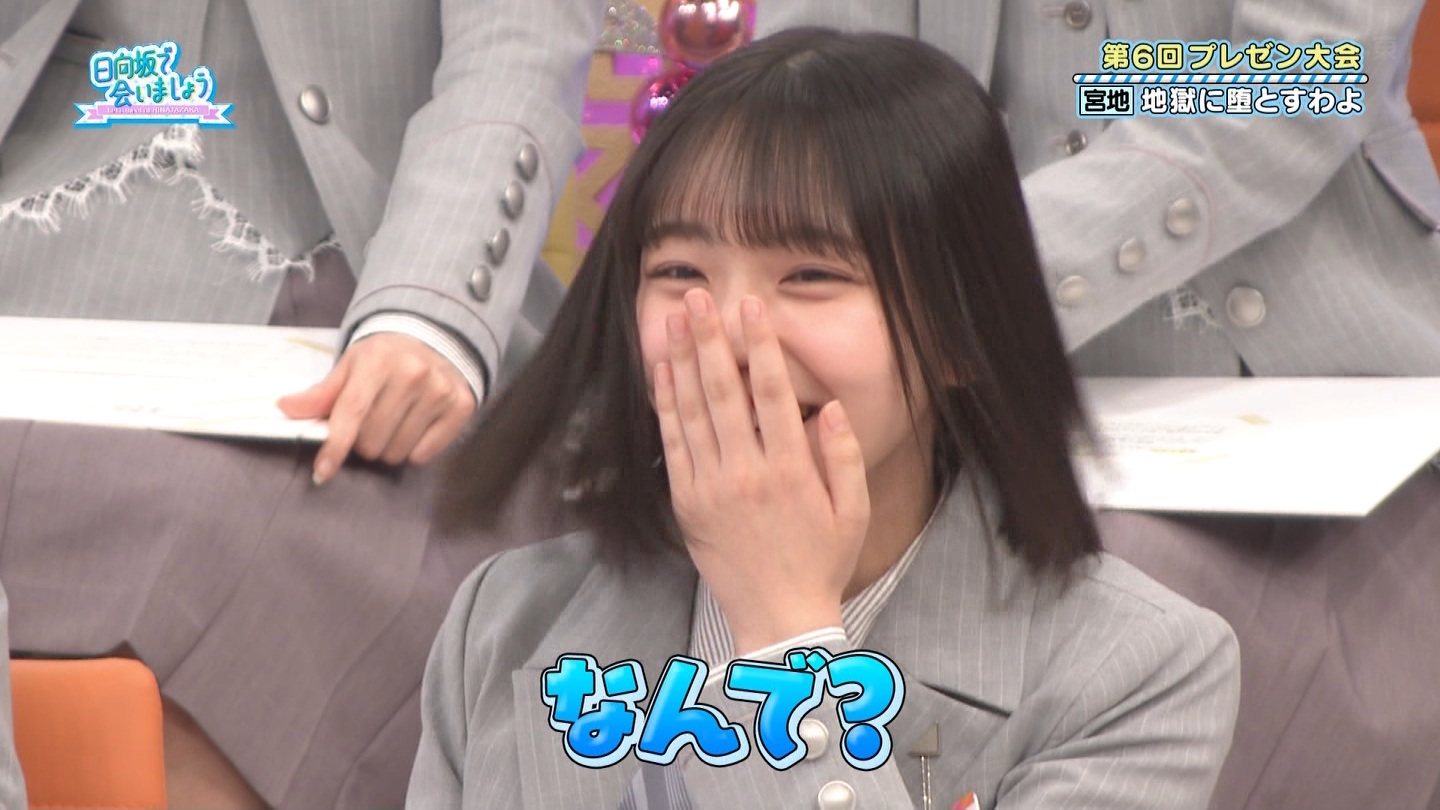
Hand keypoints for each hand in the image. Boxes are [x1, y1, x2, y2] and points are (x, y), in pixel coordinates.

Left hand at [278, 333, 476, 483]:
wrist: (436, 340)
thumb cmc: (386, 358)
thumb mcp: (351, 366)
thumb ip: (321, 393)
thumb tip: (285, 408)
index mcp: (379, 360)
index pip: (352, 413)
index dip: (335, 446)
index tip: (322, 472)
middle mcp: (414, 373)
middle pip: (372, 440)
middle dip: (363, 443)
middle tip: (370, 425)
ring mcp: (440, 390)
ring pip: (397, 452)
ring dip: (387, 448)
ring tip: (392, 426)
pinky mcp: (461, 406)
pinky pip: (425, 454)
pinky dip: (414, 450)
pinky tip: (415, 428)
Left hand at [655, 289, 869, 655]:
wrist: (778, 617)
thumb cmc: (822, 563)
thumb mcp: (853, 511)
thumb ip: (844, 455)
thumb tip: (827, 406)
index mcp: (791, 471)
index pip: (771, 393)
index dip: (759, 346)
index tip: (751, 308)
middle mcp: (746, 473)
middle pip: (723, 391)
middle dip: (709, 339)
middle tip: (699, 297)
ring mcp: (711, 488)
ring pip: (691, 412)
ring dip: (681, 361)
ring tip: (675, 319)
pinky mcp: (687, 503)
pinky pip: (673, 445)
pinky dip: (666, 405)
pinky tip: (663, 373)